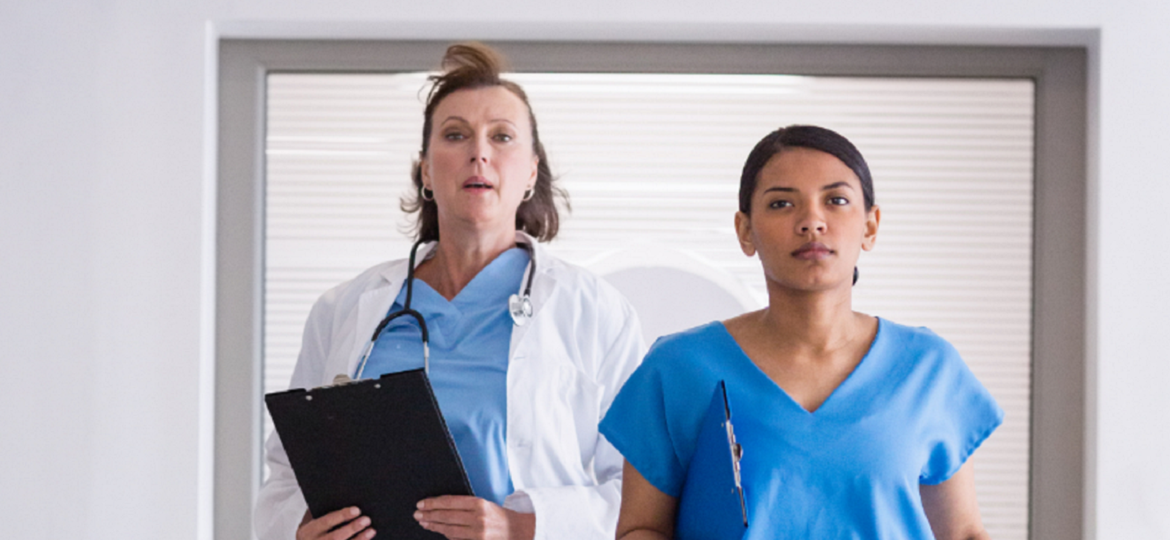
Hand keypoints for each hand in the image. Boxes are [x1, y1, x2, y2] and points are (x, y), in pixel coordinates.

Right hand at [296, 507, 374, 539]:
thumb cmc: (315, 530)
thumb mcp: (312, 520)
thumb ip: (324, 511)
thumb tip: (347, 498)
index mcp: (308, 531)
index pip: (326, 521)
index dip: (341, 516)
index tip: (356, 510)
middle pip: (334, 538)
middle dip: (352, 528)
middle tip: (367, 519)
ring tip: (371, 531)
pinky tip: (367, 539)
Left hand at [414, 495, 534, 539]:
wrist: (517, 531)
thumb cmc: (498, 516)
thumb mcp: (484, 504)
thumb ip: (465, 505)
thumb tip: (440, 506)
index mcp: (479, 504)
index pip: (450, 502)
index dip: (433, 503)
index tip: (421, 504)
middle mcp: (478, 518)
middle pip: (447, 516)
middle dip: (429, 515)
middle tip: (417, 514)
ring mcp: (478, 534)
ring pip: (449, 530)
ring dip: (434, 526)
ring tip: (424, 522)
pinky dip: (446, 535)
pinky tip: (438, 530)